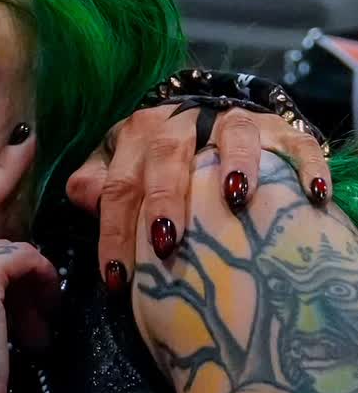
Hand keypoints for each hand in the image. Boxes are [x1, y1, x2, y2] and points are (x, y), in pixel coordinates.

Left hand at [67, 103, 330, 289]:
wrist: (209, 114)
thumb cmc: (158, 158)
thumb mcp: (123, 166)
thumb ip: (100, 183)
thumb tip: (81, 197)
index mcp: (138, 136)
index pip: (118, 185)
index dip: (114, 230)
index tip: (117, 278)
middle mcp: (181, 123)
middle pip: (167, 157)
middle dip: (165, 200)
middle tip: (167, 243)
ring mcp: (232, 121)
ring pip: (232, 135)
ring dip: (234, 165)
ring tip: (236, 200)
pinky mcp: (278, 128)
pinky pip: (294, 143)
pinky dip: (303, 166)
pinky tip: (311, 195)